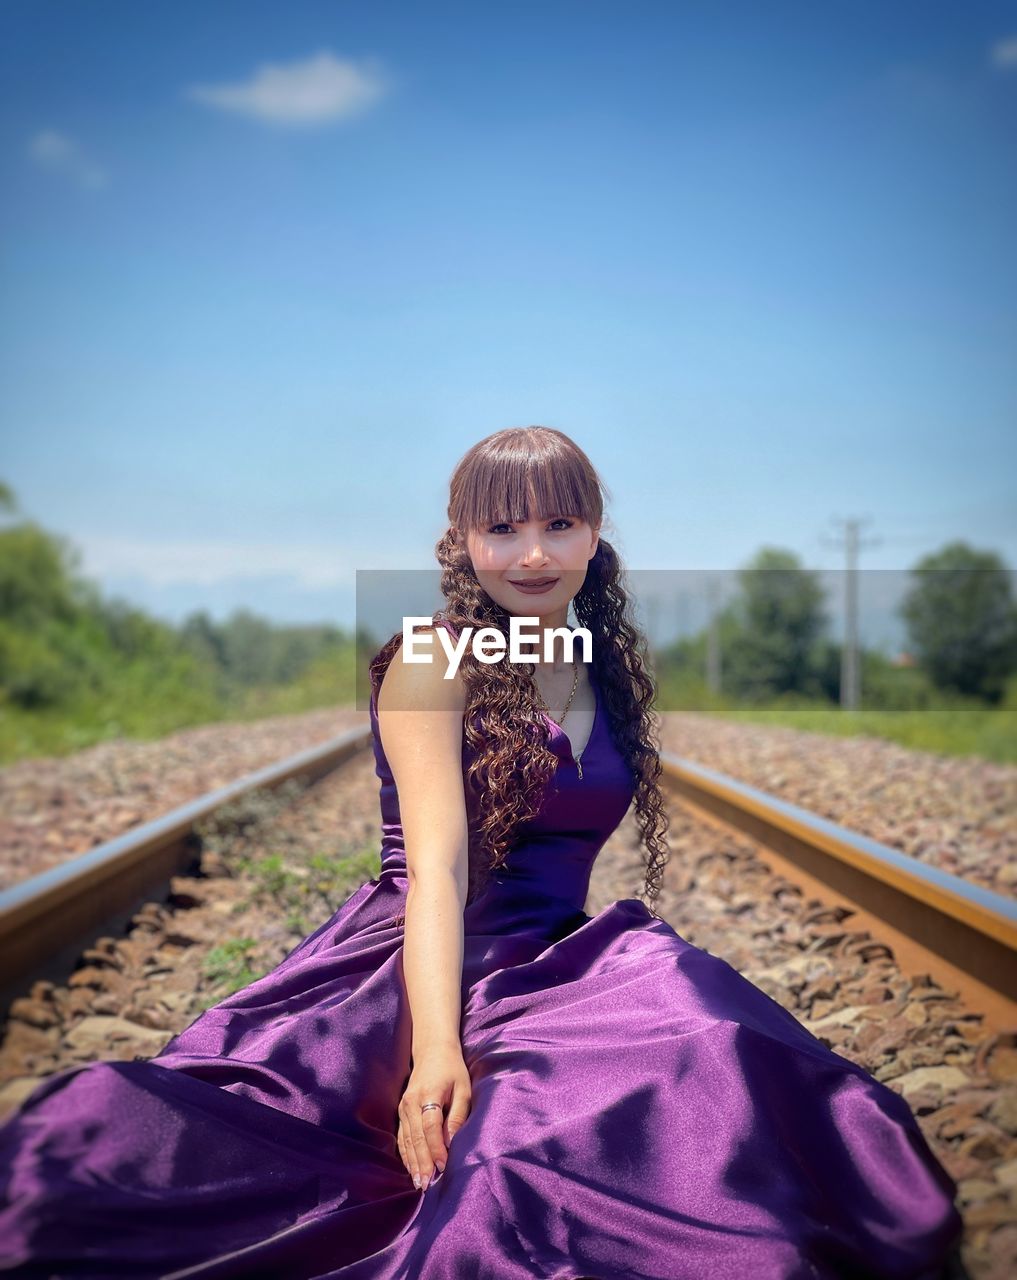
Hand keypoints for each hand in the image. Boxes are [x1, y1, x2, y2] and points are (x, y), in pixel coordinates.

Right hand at [397, 1043, 471, 1189]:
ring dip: (412, 1162)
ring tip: (418, 1183)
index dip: (436, 1148)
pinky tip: (411, 1169)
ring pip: (406, 1140)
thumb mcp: (463, 1089)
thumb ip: (458, 1115)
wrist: (432, 1050)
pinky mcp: (401, 1111)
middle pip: (415, 1137)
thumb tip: (453, 1142)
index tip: (443, 1167)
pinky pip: (402, 1137)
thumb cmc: (452, 1070)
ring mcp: (403, 1107)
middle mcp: (411, 1102)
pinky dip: (406, 1154)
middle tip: (426, 1185)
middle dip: (422, 1163)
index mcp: (428, 1094)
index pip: (431, 1127)